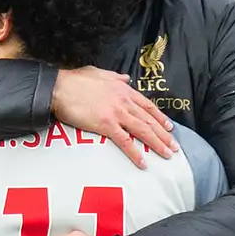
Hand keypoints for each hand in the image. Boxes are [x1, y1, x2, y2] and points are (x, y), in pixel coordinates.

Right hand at [51, 66, 176, 168]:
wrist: (60, 87)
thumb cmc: (76, 80)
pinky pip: (125, 142)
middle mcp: (124, 102)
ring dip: (157, 144)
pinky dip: (135, 153)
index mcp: (123, 90)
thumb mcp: (100, 73)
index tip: (169, 127)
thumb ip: (116, 77)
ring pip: (142, 131)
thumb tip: (126, 78)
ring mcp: (116, 113)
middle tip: (174, 147)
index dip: (160, 117)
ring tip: (167, 155)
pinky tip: (143, 162)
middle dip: (164, 135)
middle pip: (149, 120)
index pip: (147, 105)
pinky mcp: (106, 125)